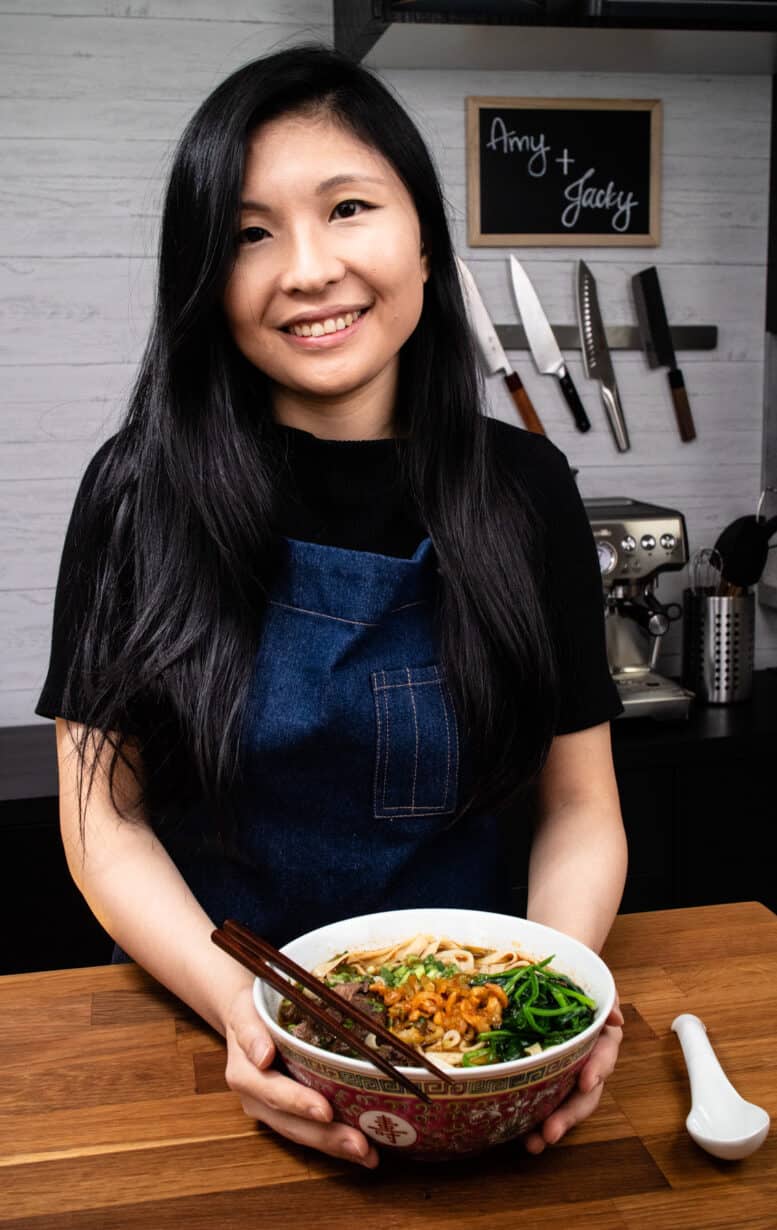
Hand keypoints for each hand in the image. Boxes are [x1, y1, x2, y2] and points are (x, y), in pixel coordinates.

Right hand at [224, 985, 379, 1167]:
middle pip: (291, 1123)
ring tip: (368, 1154)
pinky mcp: (286, 1114)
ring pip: (302, 1134)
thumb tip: (263, 1055)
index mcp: (244, 1075)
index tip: (325, 1111)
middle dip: (327, 1136)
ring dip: (335, 1146)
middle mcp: (256, 1100)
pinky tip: (364, 1149)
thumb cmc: (249, 1011)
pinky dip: (335, 1142)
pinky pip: (309, 1131)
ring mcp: (271, 1111)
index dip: (298, 1103)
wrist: (243, 1019)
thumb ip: (251, 1032)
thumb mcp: (245, 1011)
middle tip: (360, 1144)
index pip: (273, 1092)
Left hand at [522, 993, 624, 1153]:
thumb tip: (615, 1017)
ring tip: (533, 1143)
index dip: (597, 1069)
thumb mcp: (597, 985)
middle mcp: (586, 1061)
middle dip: (569, 1115)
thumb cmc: (579, 983)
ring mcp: (566, 1071)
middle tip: (550, 1132)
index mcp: (600, 1039)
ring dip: (549, 1125)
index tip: (587, 1082)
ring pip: (563, 1103)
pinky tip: (516, 1131)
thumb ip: (608, 999)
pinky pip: (540, 1096)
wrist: (562, 974)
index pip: (603, 1056)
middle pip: (583, 1094)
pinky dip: (530, 1116)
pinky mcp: (543, 1073)